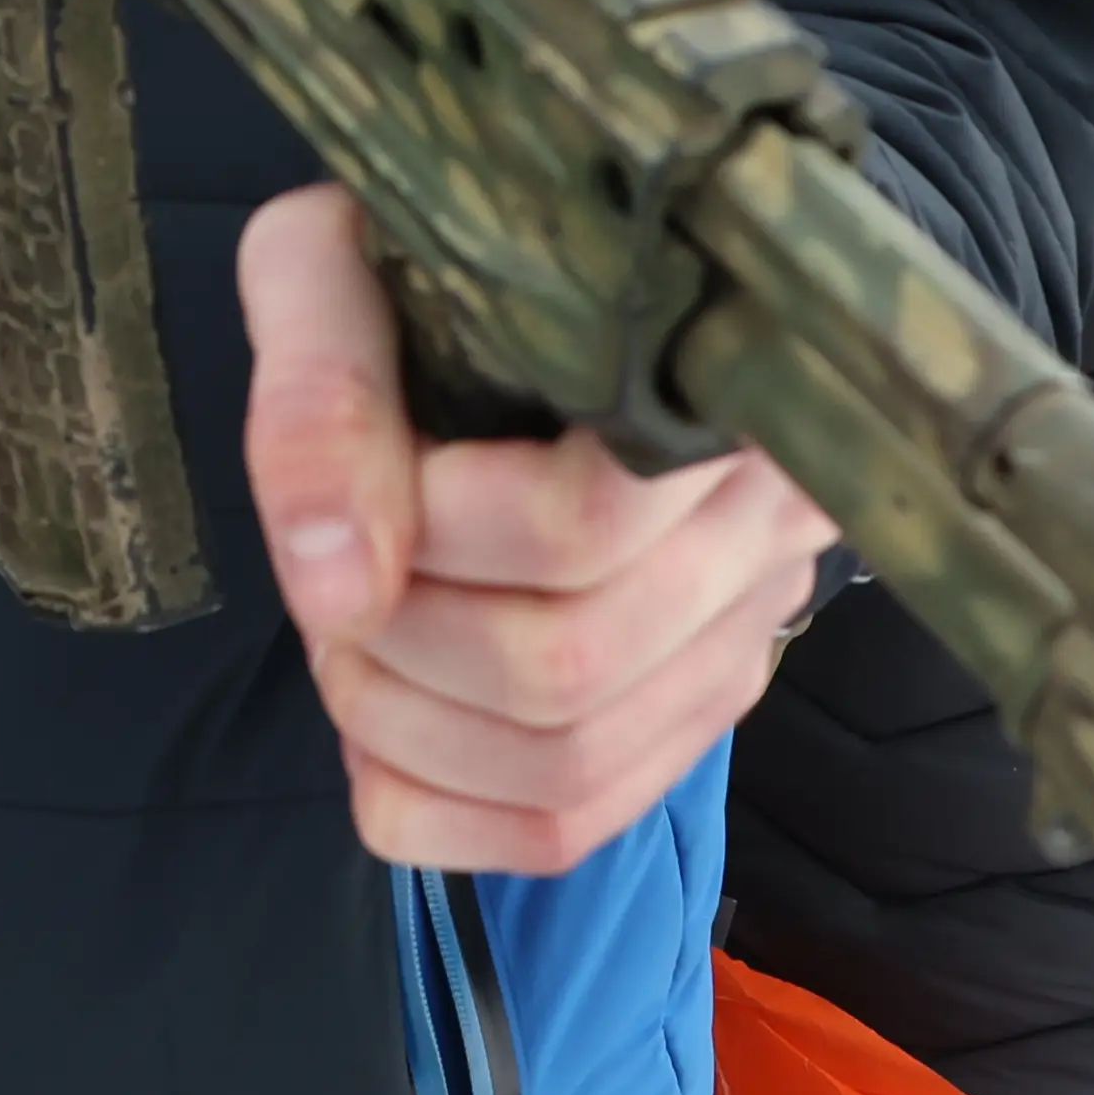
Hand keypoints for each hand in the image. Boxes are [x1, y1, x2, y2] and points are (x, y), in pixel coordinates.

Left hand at [231, 185, 831, 876]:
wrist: (531, 297)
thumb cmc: (430, 268)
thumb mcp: (340, 265)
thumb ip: (324, 391)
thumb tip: (342, 591)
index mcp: (713, 379)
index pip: (585, 520)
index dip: (430, 530)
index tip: (368, 477)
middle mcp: (769, 517)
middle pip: (566, 665)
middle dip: (397, 640)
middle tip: (335, 575)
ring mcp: (746, 630)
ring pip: (566, 767)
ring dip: (403, 727)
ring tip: (353, 641)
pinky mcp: (696, 711)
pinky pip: (567, 829)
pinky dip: (435, 808)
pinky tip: (385, 732)